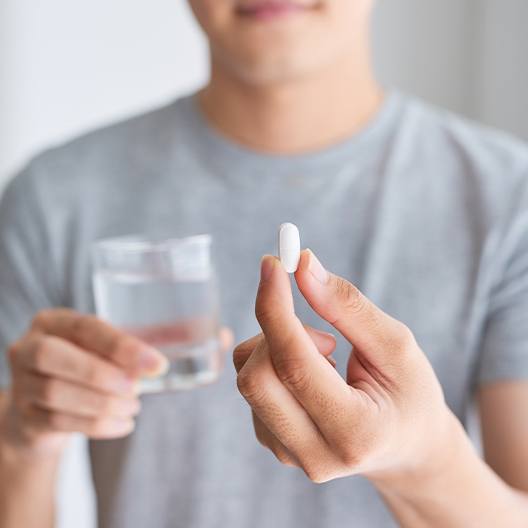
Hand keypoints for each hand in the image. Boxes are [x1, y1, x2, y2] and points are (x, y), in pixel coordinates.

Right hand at [3, 308, 232, 455]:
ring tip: (134, 408)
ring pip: (56, 394)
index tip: (157, 365)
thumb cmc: (94, 365)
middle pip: (56, 358)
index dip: (120, 346)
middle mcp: (30, 346)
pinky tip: (123, 424)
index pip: (85, 326)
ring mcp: (21, 383)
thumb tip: (222, 334)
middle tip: (139, 390)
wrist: (47, 404)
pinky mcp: (24, 417)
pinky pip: (57, 422)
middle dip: (104, 375)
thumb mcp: (118, 346)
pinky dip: (96, 425)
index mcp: (55, 320)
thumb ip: (163, 337)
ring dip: (103, 404)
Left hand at [234, 250, 455, 484]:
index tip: (271, 264)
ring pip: (248, 378)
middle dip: (277, 332)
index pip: (294, 365)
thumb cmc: (410, 394)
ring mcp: (289, 454)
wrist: (407, 448)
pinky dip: (275, 363)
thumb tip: (303, 266)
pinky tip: (312, 376)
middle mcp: (315, 455)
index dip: (276, 308)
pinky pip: (252, 387)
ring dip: (279, 348)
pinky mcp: (273, 444)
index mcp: (355, 432)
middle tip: (323, 331)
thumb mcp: (396, 345)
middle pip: (256, 378)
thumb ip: (348, 306)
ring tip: (329, 359)